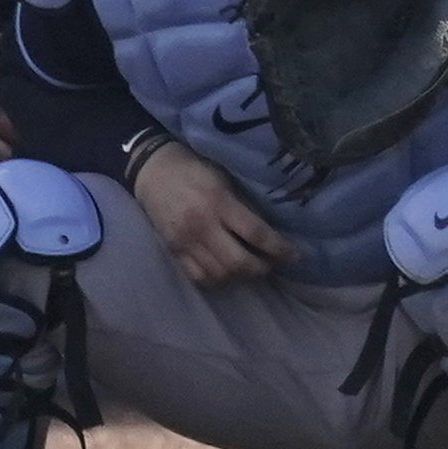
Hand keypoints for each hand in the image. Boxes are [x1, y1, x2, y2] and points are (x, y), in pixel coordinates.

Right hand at [130, 142, 297, 288]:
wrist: (152, 170)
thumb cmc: (194, 168)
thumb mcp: (223, 177)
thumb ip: (243, 204)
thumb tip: (270, 229)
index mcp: (219, 202)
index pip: (255, 233)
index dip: (279, 248)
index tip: (296, 255)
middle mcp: (202, 226)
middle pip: (238, 262)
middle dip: (262, 268)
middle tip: (272, 264)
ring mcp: (186, 242)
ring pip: (220, 274)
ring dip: (241, 276)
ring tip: (252, 268)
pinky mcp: (174, 251)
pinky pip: (199, 277)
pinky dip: (218, 280)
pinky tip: (227, 272)